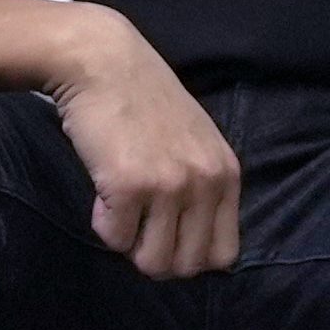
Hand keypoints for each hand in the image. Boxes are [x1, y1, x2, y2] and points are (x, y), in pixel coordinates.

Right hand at [44, 6, 240, 279]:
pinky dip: (103, 223)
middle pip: (186, 267)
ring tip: (121, 207)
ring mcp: (170, 185)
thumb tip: (189, 246)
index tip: (165, 234)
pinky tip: (102, 188)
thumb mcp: (195, 142)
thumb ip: (203, 186)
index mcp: (227, 174)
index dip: (189, 254)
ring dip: (129, 243)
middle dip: (155, 255)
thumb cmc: (143, 100)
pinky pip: (115, 238)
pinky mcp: (130, 185)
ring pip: (152, 262)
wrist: (102, 61)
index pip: (223, 255)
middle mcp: (206, 182)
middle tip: (136, 224)